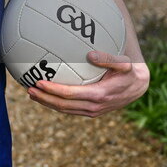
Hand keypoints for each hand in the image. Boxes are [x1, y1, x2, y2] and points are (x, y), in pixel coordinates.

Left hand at [27, 50, 149, 117]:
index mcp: (99, 95)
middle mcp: (94, 106)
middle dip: (45, 98)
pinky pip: (70, 109)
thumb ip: (108, 59)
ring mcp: (92, 111)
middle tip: (29, 89)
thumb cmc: (129, 71)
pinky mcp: (90, 111)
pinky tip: (46, 96)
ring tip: (32, 94)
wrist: (138, 87)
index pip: (70, 94)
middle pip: (63, 105)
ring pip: (64, 110)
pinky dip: (56, 104)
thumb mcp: (124, 63)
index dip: (53, 90)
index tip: (39, 83)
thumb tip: (90, 54)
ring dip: (47, 103)